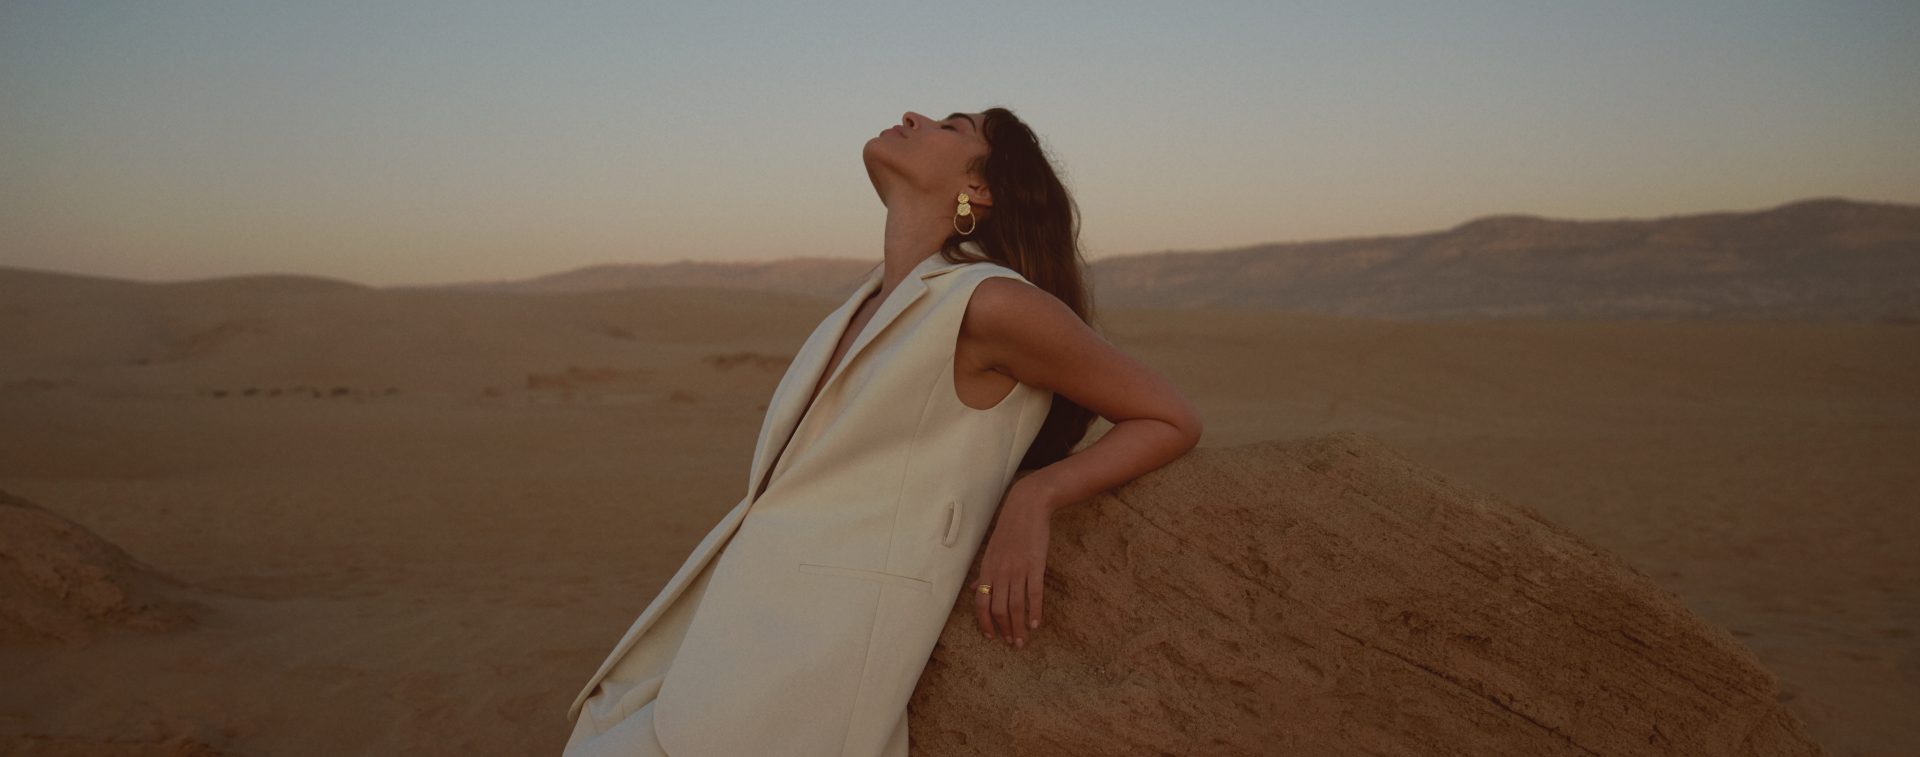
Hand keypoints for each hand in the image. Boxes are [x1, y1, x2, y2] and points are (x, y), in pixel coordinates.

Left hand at [971, 485, 1051, 648]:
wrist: (1027, 507)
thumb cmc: (1009, 529)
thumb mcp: (991, 550)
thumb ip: (984, 572)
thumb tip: (976, 587)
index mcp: (987, 568)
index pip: (981, 602)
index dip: (984, 621)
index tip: (991, 636)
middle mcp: (1000, 572)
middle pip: (998, 608)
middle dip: (1004, 629)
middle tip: (1012, 643)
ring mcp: (1018, 570)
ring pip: (1015, 606)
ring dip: (1018, 626)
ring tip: (1022, 640)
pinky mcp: (1035, 566)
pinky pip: (1033, 594)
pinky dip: (1034, 611)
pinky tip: (1035, 623)